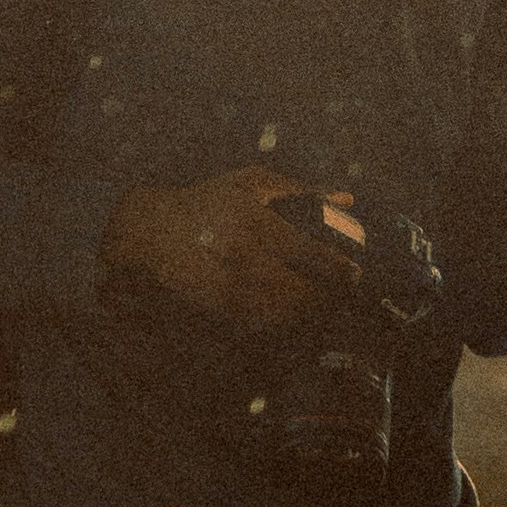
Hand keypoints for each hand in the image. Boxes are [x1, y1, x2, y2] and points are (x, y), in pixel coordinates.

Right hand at [102, 161, 358, 338]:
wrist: (151, 230)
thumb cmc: (208, 201)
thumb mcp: (251, 184)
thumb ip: (301, 191)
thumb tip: (347, 198)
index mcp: (255, 223)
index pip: (309, 254)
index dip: (339, 270)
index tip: (355, 276)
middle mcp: (242, 257)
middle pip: (299, 291)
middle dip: (326, 298)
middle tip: (340, 296)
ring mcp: (226, 286)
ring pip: (280, 313)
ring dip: (306, 314)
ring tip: (319, 306)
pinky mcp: (214, 307)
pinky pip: (258, 322)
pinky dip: (279, 321)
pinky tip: (288, 313)